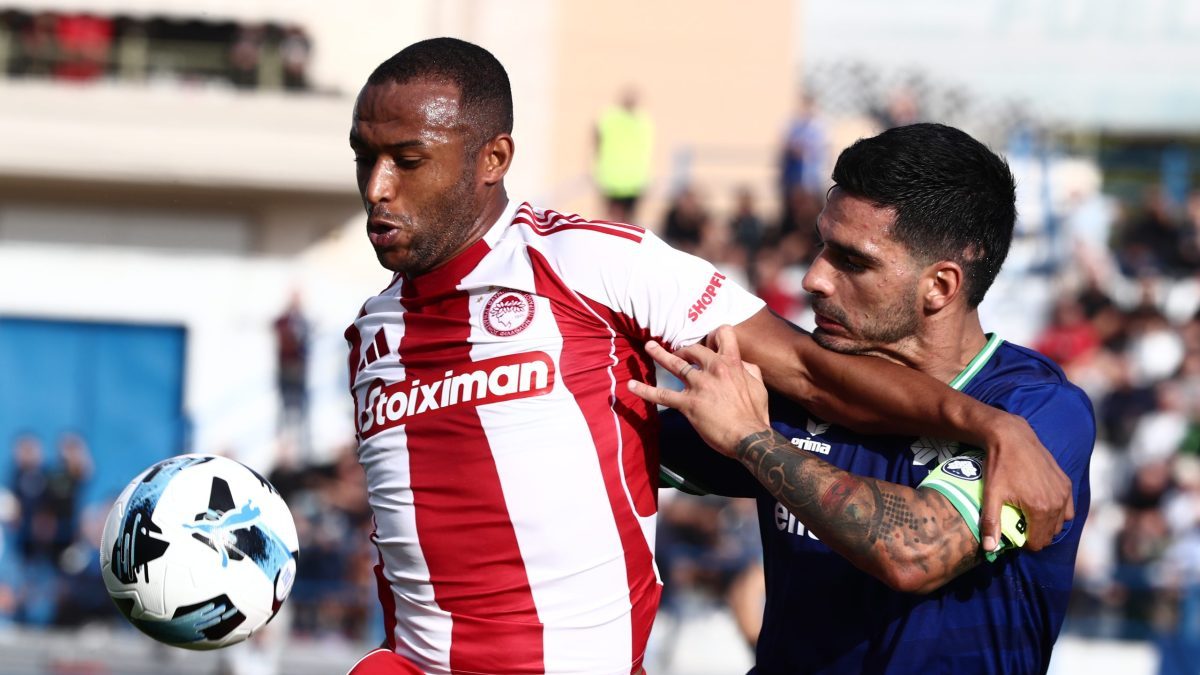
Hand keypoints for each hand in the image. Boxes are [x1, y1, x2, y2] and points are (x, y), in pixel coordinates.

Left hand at [628, 326, 769, 455]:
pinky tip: (631, 386)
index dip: (715, 334)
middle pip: (694, 350)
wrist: (750, 436)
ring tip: (648, 347)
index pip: (723, 335)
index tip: (708, 338)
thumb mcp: (758, 386)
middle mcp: (714, 369)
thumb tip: (742, 363)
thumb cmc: (756, 414)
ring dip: (660, 354)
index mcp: (732, 363)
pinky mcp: (688, 403)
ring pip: (675, 365)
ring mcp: (699, 385)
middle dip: (684, 350)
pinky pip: (662, 394)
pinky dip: (645, 390)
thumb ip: (749, 370)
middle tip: (677, 353)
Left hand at [980, 414, 1073, 552]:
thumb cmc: (999, 466)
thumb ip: (991, 523)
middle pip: (1050, 534)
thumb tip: (990, 549)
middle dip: (1036, 534)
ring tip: (1030, 516)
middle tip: (1019, 525)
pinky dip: (1058, 511)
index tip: (1013, 534)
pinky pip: (1068, 508)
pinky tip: (1042, 505)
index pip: (1038, 542)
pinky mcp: (1066, 482)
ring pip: (1061, 522)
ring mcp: (1064, 492)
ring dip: (1048, 524)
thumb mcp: (991, 494)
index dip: (1024, 543)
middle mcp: (1058, 502)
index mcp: (1041, 509)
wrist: (1011, 437)